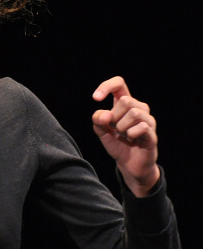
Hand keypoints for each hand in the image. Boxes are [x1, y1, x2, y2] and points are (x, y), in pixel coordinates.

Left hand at [92, 76, 159, 195]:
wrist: (129, 165)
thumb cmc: (117, 144)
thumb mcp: (101, 132)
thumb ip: (98, 121)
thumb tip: (105, 114)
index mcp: (125, 104)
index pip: (119, 83)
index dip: (106, 86)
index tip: (95, 98)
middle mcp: (139, 108)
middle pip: (126, 100)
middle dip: (115, 117)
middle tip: (115, 129)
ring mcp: (148, 120)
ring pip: (134, 112)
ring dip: (122, 127)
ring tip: (124, 135)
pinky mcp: (152, 133)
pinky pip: (141, 127)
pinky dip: (131, 134)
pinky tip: (131, 140)